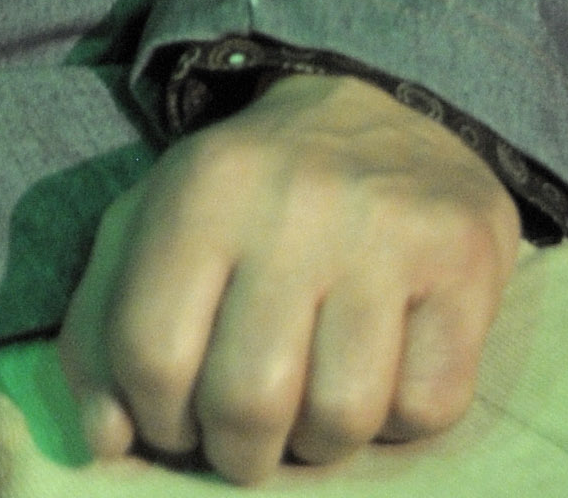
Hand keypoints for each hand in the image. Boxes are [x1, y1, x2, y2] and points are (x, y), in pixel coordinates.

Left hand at [56, 73, 519, 479]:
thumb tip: (107, 442)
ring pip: (341, 419)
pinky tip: (383, 367)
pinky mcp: (464, 261)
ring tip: (313, 400)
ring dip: (321, 442)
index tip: (178, 419)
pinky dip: (400, 419)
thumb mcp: (155, 229)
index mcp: (203, 187)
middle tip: (248, 432)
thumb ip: (103, 330)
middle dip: (239, 452)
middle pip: (247, 403)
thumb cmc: (251, 201)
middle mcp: (295, 201)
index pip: (150, 353)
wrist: (384, 116)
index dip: (157, 420)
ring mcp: (387, 230)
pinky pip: (426, 408)